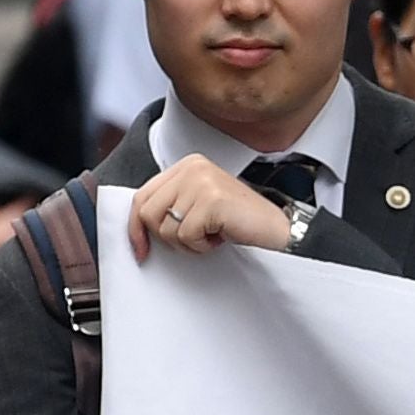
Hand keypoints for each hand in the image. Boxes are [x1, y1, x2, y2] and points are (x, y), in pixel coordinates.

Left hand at [125, 154, 292, 261]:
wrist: (278, 232)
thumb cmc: (241, 223)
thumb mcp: (199, 206)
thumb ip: (172, 205)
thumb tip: (138, 227)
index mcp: (187, 165)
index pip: (142, 196)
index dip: (136, 227)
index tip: (141, 249)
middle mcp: (192, 168)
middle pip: (147, 212)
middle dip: (166, 236)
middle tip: (193, 239)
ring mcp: (201, 182)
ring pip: (165, 227)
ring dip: (187, 243)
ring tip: (211, 235)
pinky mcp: (211, 200)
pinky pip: (185, 235)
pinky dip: (201, 246)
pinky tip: (220, 237)